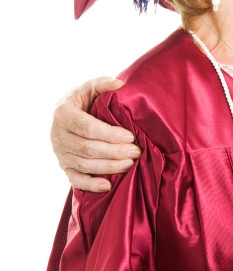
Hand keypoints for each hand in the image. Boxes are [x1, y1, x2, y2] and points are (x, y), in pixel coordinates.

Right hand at [51, 77, 140, 191]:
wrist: (64, 116)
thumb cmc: (82, 101)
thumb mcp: (89, 88)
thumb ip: (102, 84)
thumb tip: (120, 84)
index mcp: (63, 114)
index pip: (88, 128)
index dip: (110, 134)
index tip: (130, 137)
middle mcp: (57, 135)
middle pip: (88, 148)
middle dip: (115, 152)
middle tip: (136, 151)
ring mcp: (60, 153)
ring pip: (85, 165)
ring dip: (109, 167)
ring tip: (130, 164)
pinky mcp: (64, 167)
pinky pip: (75, 180)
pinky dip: (91, 185)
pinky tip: (109, 185)